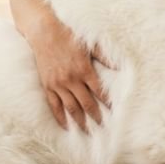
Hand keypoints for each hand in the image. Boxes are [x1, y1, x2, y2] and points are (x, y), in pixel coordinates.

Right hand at [30, 15, 114, 132]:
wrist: (44, 32)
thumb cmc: (68, 36)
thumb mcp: (89, 45)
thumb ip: (105, 56)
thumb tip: (120, 66)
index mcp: (84, 70)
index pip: (100, 92)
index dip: (108, 103)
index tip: (115, 113)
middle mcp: (72, 80)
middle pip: (86, 104)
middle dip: (96, 117)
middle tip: (103, 128)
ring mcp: (58, 84)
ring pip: (71, 108)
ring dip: (80, 121)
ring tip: (87, 131)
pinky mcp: (47, 86)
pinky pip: (54, 105)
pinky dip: (60, 117)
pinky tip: (66, 125)